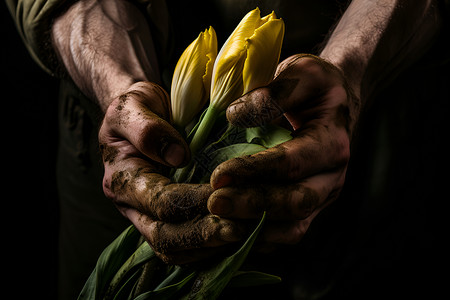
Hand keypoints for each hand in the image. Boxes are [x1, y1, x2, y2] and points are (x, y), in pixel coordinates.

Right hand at [99, 81, 243, 263]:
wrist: (137, 116)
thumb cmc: (135, 107)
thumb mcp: (133, 104)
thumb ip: (148, 129)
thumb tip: (178, 157)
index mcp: (122, 179)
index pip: (161, 201)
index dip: (194, 201)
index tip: (227, 194)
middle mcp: (131, 205)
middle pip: (165, 236)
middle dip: (204, 235)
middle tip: (241, 229)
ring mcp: (147, 216)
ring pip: (175, 249)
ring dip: (209, 248)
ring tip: (244, 235)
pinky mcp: (164, 219)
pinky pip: (185, 246)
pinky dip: (209, 248)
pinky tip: (236, 238)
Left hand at [208, 54, 359, 249]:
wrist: (334, 105)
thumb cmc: (315, 87)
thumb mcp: (302, 73)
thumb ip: (274, 92)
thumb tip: (236, 115)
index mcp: (332, 143)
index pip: (292, 163)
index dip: (255, 171)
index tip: (218, 175)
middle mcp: (331, 178)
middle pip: (295, 203)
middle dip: (252, 207)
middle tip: (212, 204)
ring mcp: (321, 198)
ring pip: (292, 228)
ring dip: (253, 230)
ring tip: (215, 225)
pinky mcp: (308, 210)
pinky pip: (284, 234)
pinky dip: (257, 238)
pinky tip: (228, 233)